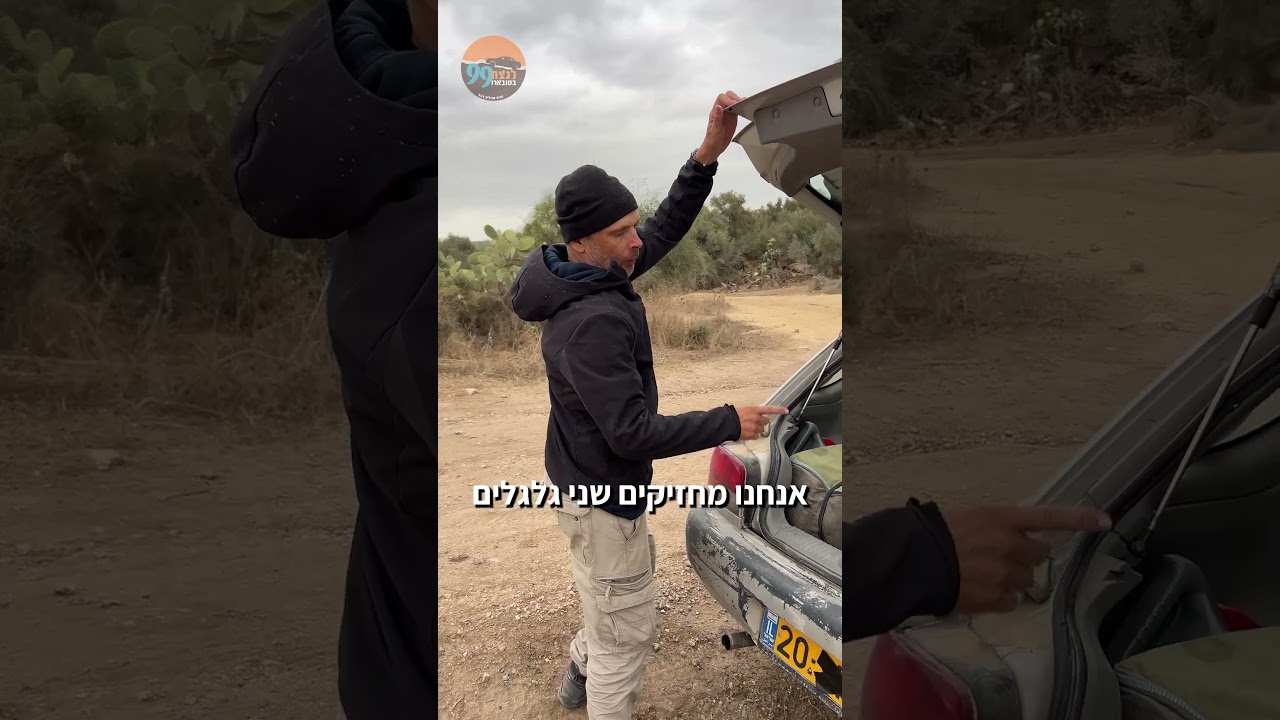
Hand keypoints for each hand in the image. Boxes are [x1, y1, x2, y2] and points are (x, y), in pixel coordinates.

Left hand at [695, 91, 744, 164]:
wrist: (714, 148)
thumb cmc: (711, 140)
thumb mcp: (714, 130)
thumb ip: (717, 118)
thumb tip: (718, 106)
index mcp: (715, 112)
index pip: (721, 98)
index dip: (728, 99)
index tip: (734, 104)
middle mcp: (721, 111)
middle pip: (728, 97)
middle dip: (735, 98)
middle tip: (741, 103)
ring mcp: (727, 114)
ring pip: (733, 102)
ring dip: (739, 101)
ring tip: (745, 104)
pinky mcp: (733, 118)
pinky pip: (737, 109)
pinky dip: (742, 107)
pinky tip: (746, 108)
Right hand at [735, 405, 788, 439]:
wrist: (726, 423)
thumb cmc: (732, 415)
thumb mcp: (743, 410)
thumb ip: (752, 412)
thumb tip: (756, 415)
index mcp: (754, 410)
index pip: (769, 409)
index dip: (779, 410)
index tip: (786, 410)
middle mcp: (756, 418)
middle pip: (765, 421)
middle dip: (761, 422)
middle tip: (754, 422)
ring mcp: (755, 427)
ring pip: (761, 429)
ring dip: (757, 429)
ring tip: (748, 428)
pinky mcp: (752, 434)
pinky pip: (756, 436)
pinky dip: (753, 435)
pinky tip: (746, 433)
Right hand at [942, 505, 1110, 613]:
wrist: (914, 562)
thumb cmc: (933, 534)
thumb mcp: (968, 518)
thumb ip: (996, 526)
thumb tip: (1012, 534)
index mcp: (1002, 519)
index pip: (1048, 516)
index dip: (1079, 518)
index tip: (1105, 521)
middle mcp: (1010, 545)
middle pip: (1038, 553)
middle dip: (1024, 556)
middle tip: (1000, 557)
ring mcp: (1006, 573)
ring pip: (1025, 579)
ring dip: (1011, 578)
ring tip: (982, 575)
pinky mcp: (998, 598)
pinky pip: (1011, 601)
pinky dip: (999, 598)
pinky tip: (979, 591)